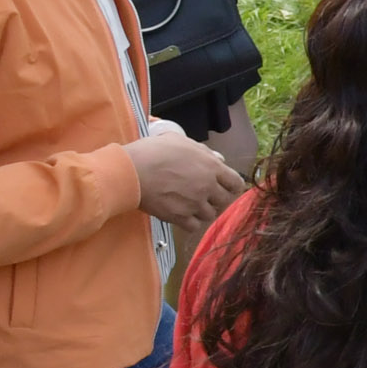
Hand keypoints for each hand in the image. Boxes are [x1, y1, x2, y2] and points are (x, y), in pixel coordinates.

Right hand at [128, 129, 244, 227]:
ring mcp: (194, 203)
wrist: (130, 171)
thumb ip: (203, 151)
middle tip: (205, 196)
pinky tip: (182, 214)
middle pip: (225, 201)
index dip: (231, 186)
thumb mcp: (180, 141)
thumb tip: (219, 159)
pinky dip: (190, 222)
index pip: (236, 183)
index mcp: (212, 167)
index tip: (223, 187)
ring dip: (203, 211)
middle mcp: (207, 187)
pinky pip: (195, 226)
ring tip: (191, 205)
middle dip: (217, 199)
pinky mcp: (179, 217)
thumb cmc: (153, 151)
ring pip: (210, 215)